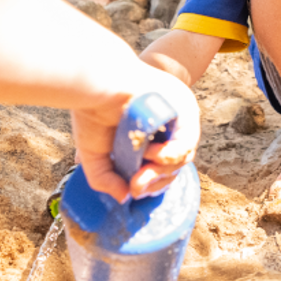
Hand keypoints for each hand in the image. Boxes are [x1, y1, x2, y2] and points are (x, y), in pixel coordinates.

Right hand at [72, 67, 200, 201]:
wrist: (95, 82)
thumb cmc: (93, 109)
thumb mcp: (94, 154)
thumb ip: (106, 179)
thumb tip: (124, 199)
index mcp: (146, 135)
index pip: (159, 167)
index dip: (150, 184)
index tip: (132, 190)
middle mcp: (165, 126)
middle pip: (173, 166)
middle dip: (155, 183)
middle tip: (135, 187)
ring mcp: (177, 117)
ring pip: (182, 158)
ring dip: (161, 172)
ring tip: (139, 175)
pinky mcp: (184, 109)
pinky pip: (187, 141)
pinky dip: (170, 155)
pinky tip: (150, 154)